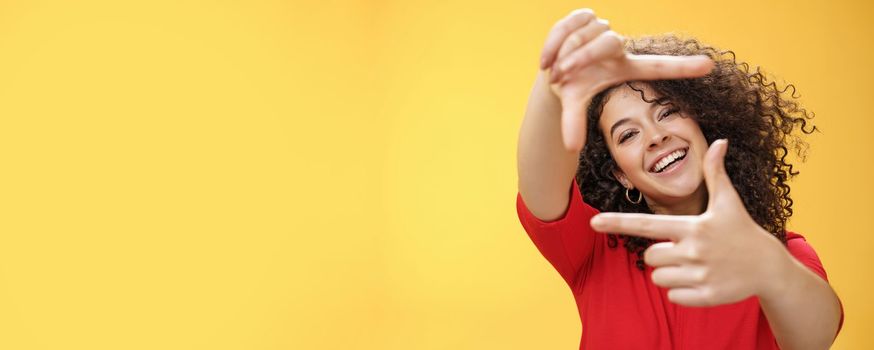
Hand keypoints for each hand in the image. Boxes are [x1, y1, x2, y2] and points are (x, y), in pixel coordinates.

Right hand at [539, 9, 714, 151]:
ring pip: (585, 35)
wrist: (553, 67)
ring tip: (555, 70)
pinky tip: (546, 59)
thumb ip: (574, 123)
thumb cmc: (573, 86)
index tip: (710, 66)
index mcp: (625, 66)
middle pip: (607, 43)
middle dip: (580, 59)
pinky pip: (570, 24)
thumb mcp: (574, 104)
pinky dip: (554, 42)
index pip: (658, 66)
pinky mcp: (583, 16)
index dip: (682, 67)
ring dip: (564, 54)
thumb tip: (571, 148)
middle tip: (562, 75)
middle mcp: (617, 45)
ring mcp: (601, 28)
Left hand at [589, 140, 791, 306]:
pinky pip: (672, 297)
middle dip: (660, 255)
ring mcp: (699, 275)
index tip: (593, 221)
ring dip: (670, 274)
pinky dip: (682, 292)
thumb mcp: (729, 202)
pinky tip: (701, 282)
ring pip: (658, 278)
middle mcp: (693, 251)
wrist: (770, 267)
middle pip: (649, 257)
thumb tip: (720, 141)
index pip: (647, 225)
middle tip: (685, 251)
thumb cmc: (742, 231)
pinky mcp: (706, 296)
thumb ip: (716, 173)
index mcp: (692, 227)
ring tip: (695, 266)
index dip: (618, 223)